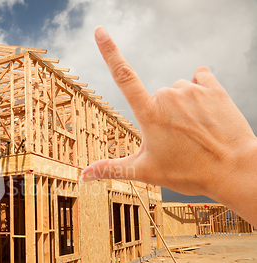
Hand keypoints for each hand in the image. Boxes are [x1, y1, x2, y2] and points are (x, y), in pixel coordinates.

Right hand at [82, 26, 256, 223]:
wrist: (234, 169)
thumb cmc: (189, 172)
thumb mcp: (145, 171)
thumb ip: (111, 169)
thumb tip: (82, 176)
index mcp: (149, 113)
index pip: (123, 76)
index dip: (109, 51)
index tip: (100, 31)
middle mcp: (168, 95)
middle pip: (156, 96)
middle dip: (161, 113)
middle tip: (176, 139)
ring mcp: (192, 90)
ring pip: (177, 90)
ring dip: (181, 105)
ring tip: (194, 131)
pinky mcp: (213, 87)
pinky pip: (199, 77)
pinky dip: (199, 90)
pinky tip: (205, 110)